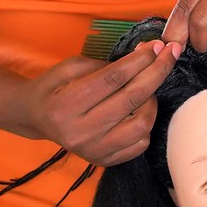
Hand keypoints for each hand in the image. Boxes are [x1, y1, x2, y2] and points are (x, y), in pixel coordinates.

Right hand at [20, 40, 179, 165]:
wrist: (36, 118)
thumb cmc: (55, 87)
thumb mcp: (70, 67)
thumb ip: (106, 63)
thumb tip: (145, 53)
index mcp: (66, 105)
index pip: (113, 79)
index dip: (140, 60)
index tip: (158, 45)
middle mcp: (78, 132)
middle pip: (131, 99)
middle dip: (157, 72)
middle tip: (170, 54)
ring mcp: (92, 150)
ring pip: (141, 124)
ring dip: (152, 100)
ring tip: (147, 88)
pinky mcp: (104, 161)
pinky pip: (140, 144)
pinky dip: (147, 124)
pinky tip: (140, 110)